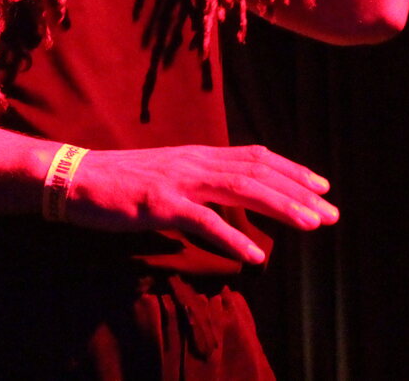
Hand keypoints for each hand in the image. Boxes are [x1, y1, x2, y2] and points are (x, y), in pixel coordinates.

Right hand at [65, 143, 338, 263]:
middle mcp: (195, 162)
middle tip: (332, 211)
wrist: (76, 179)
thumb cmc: (121, 182)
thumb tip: (230, 200)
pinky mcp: (160, 204)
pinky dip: (232, 237)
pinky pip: (203, 221)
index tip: (322, 186)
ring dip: (280, 207)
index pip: (256, 157)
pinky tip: (256, 253)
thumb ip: (200, 184)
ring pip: (240, 190)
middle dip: (299, 191)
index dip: (292, 170)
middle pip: (258, 172)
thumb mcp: (169, 176)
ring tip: (311, 224)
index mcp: (199, 155)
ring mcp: (179, 181)